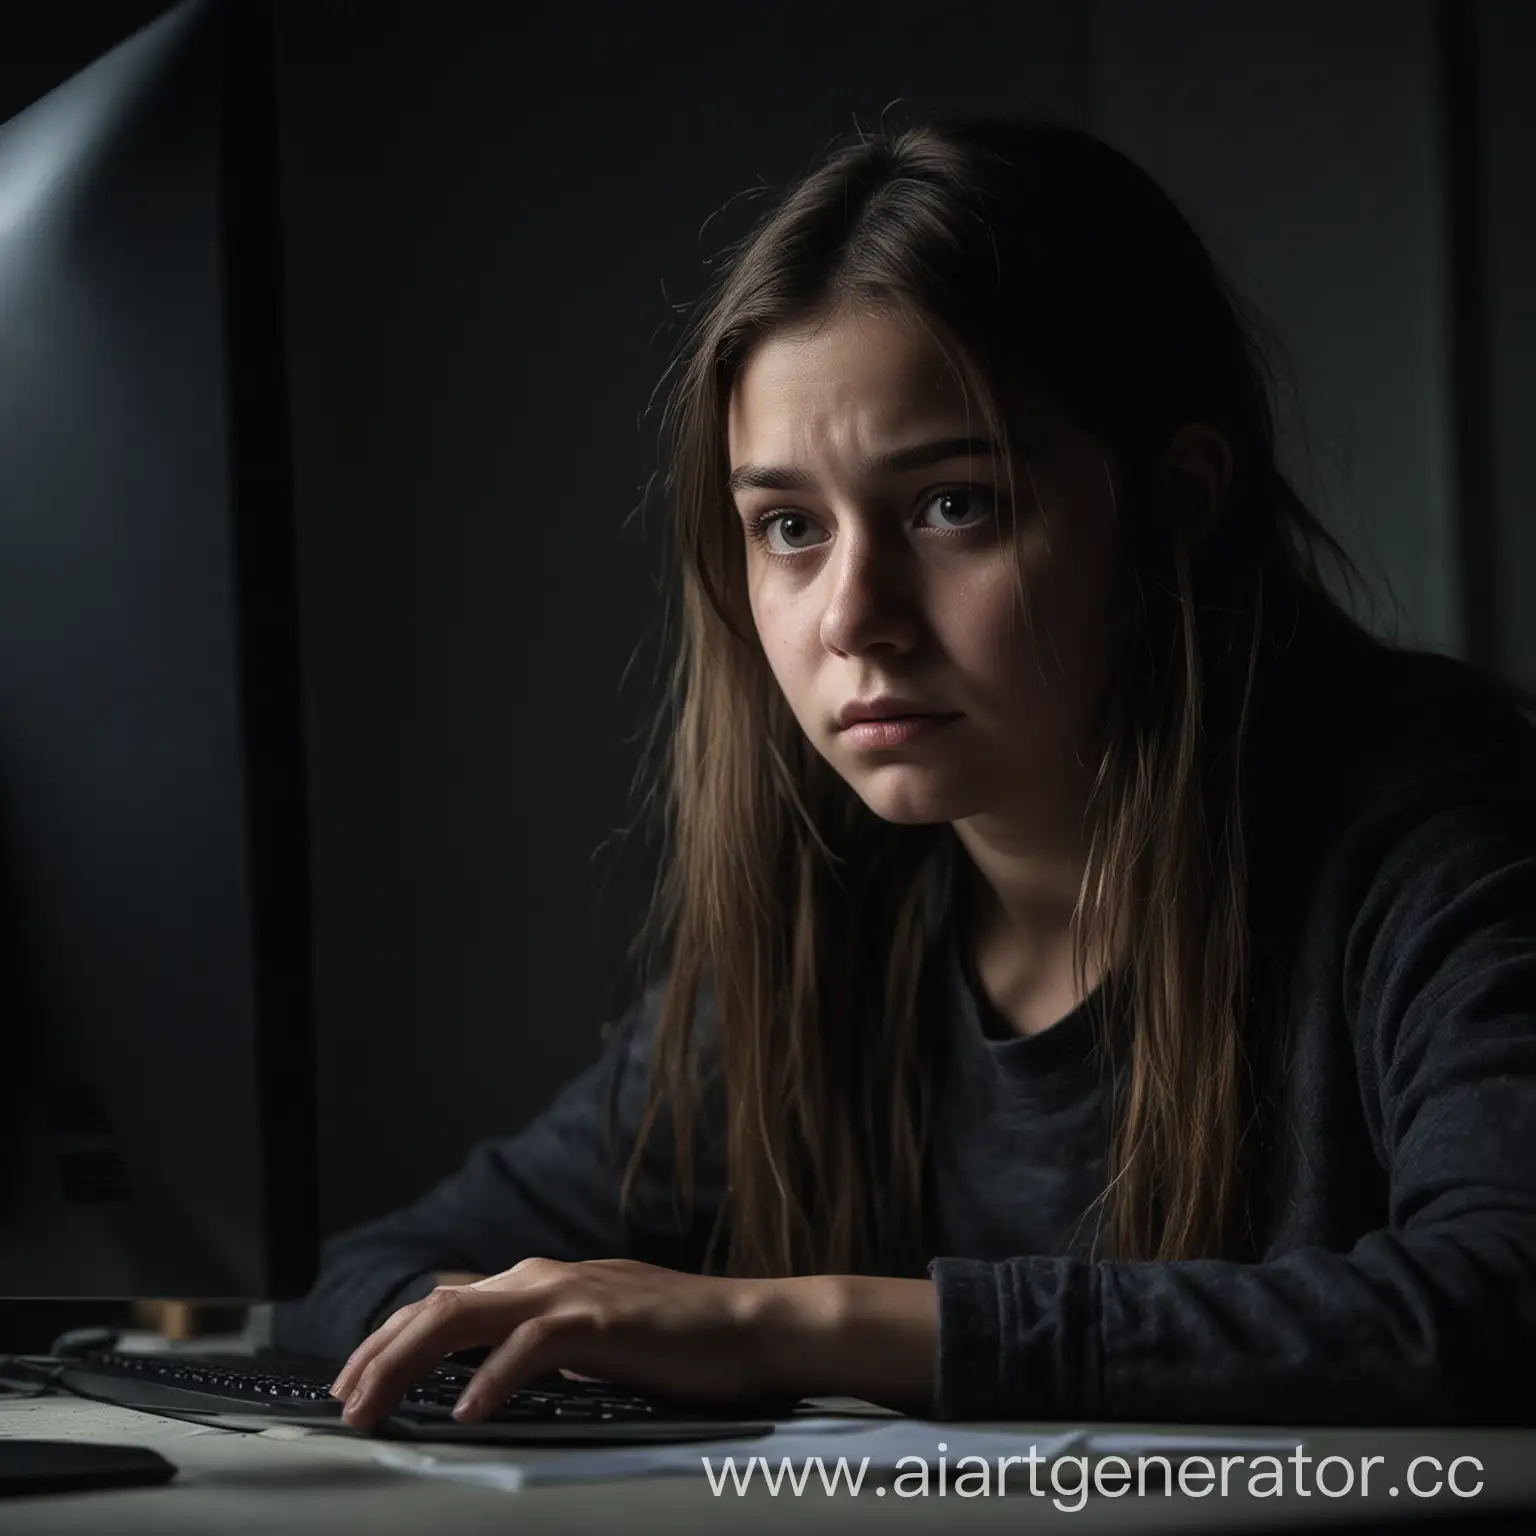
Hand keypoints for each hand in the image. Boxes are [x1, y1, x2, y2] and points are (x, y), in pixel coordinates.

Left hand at [329, 1257, 791, 1428]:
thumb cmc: (674, 1342)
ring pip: (463, 1316)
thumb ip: (536, 1348)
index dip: (387, 1342)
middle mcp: (543, 1278)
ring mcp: (571, 1293)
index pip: (442, 1305)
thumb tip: (477, 1381)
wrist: (749, 1327)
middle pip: (436, 1307)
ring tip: (373, 1406)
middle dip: (377, 1354)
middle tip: (341, 1404)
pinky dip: (490, 1378)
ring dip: (407, 1363)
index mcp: (538, 1284)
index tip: (351, 1384)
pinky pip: (530, 1345)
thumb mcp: (588, 1341)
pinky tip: (467, 1413)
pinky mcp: (601, 1320)